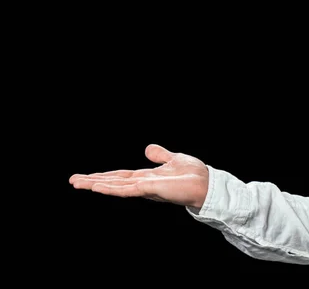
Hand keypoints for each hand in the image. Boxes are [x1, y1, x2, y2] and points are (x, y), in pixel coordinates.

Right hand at [69, 144, 208, 208]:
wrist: (206, 184)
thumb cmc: (194, 174)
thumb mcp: (173, 159)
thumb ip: (160, 155)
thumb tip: (147, 148)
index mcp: (146, 178)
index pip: (120, 177)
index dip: (103, 176)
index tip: (86, 176)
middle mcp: (143, 184)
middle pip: (113, 182)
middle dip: (92, 181)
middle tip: (72, 181)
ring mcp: (145, 188)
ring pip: (115, 186)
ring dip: (96, 184)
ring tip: (77, 183)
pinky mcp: (150, 189)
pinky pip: (127, 189)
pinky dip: (111, 189)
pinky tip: (97, 187)